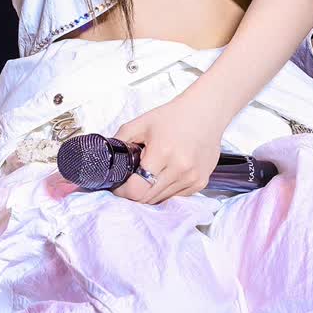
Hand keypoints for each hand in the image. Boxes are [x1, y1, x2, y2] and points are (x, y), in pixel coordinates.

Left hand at [110, 99, 226, 204]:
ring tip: (147, 174)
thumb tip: (107, 158)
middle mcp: (180, 169)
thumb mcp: (140, 123)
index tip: (118, 185)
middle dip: (133, 192)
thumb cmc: (173, 116)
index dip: (123, 191)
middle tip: (128, 180)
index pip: (137, 189)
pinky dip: (165, 189)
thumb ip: (119, 141)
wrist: (205, 113)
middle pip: (148, 198)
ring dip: (149, 192)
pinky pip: (176, 196)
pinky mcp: (200, 183)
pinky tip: (163, 174)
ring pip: (161, 199)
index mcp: (162, 152)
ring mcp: (192, 178)